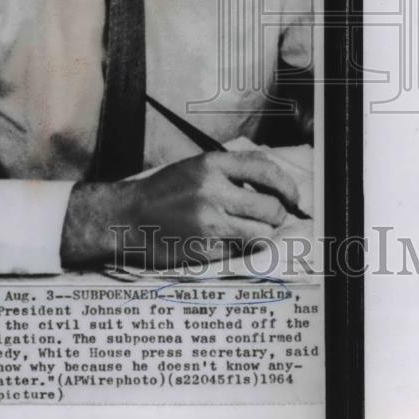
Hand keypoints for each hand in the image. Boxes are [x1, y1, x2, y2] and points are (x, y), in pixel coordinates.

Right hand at [60, 150, 301, 269]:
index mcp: (210, 165)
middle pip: (271, 208)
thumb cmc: (163, 191)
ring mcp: (208, 223)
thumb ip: (231, 171)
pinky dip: (239, 250)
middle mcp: (212, 192)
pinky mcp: (203, 250)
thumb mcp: (195, 167)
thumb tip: (273, 185)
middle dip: (276, 216)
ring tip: (250, 232)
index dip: (287, 186)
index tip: (292, 197)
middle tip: (269, 218)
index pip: (265, 170)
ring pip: (261, 234)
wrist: (125, 217)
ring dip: (262, 235)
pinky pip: (239, 253)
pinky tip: (225, 243)